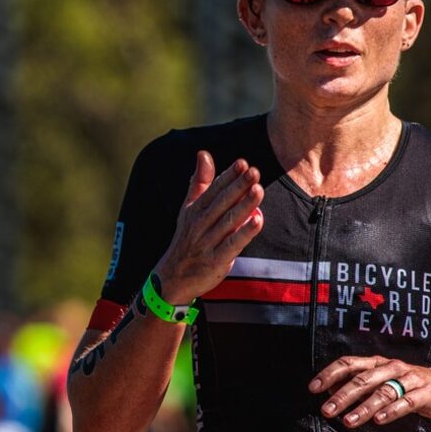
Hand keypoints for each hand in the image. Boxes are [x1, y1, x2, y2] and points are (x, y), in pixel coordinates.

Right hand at [154, 151, 263, 302]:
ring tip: (258, 190)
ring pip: (228, 221)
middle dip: (238, 186)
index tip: (243, 163)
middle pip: (222, 202)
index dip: (228, 176)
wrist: (172, 277)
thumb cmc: (187, 239)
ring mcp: (207, 243)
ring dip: (244, 205)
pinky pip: (232, 245)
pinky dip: (244, 233)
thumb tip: (204, 153)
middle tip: (255, 172)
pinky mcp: (215, 261)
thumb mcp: (189, 209)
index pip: (214, 190)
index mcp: (195, 210)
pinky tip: (258, 221)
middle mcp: (200, 224)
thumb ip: (199, 182)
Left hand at [308, 356, 430, 427]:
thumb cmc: (405, 385)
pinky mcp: (425, 392)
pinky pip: (406, 401)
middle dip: (342, 395)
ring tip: (348, 421)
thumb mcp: (380, 382)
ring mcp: (409, 378)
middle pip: (363, 380)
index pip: (349, 363)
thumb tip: (328, 391)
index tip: (313, 388)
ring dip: (364, 407)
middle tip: (326, 411)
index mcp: (377, 363)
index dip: (330, 374)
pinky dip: (392, 411)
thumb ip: (356, 386)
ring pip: (383, 392)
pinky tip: (378, 420)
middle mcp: (391, 367)